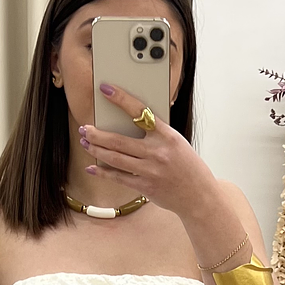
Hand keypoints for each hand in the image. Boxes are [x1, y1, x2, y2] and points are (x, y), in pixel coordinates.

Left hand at [79, 83, 216, 218]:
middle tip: (85, 128)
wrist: (199, 194)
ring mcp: (150, 170)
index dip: (121, 99)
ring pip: (115, 158)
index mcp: (167, 135)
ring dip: (97, 150)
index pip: (140, 111)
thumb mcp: (176, 143)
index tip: (105, 89)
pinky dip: (103, 172)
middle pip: (119, 140)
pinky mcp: (145, 187)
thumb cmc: (187, 166)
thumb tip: (129, 125)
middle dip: (97, 134)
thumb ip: (156, 134)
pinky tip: (93, 166)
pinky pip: (118, 177)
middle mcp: (157, 152)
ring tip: (86, 143)